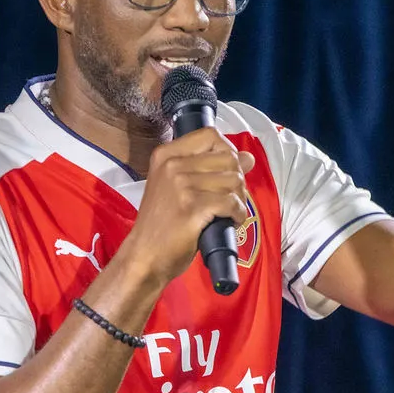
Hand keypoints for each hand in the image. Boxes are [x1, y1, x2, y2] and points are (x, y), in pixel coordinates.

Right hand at [124, 128, 254, 288]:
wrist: (145, 257)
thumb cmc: (162, 225)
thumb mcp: (179, 189)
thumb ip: (210, 169)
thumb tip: (248, 157)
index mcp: (166, 155)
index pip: (210, 135)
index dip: (227, 151)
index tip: (227, 172)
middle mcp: (172, 165)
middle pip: (228, 158)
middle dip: (237, 180)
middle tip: (230, 199)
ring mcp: (181, 185)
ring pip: (233, 180)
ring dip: (239, 199)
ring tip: (228, 213)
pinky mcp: (192, 207)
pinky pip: (231, 202)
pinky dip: (237, 214)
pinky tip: (229, 221)